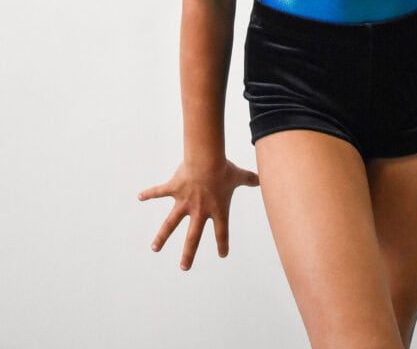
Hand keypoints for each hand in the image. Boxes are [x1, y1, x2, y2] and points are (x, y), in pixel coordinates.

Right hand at [138, 157, 259, 268]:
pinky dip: (149, 193)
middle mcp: (199, 211)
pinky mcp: (174, 190)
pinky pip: (159, 192)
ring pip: (171, 223)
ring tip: (155, 248)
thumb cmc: (224, 169)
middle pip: (193, 237)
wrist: (207, 161)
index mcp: (217, 210)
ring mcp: (184, 202)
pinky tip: (140, 196)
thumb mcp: (239, 176)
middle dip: (188, 253)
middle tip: (184, 267)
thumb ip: (251, 179)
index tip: (223, 254)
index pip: (222, 231)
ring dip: (162, 236)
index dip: (223, 243)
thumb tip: (264, 177)